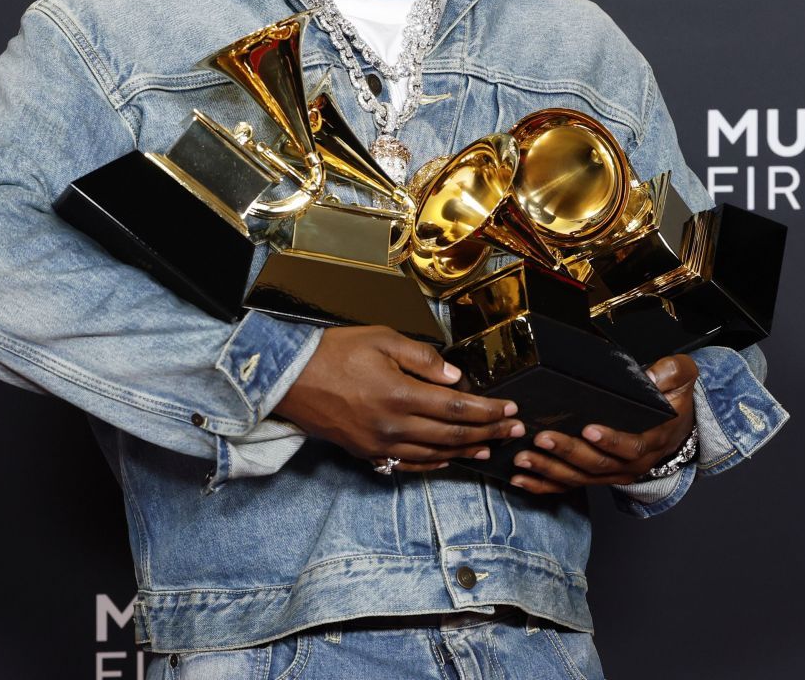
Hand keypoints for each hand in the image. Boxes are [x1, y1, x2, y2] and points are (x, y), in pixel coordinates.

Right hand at [273, 326, 523, 471]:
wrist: (290, 379)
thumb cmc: (336, 351)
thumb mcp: (382, 340)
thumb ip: (423, 359)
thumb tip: (456, 378)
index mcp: (401, 395)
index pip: (457, 408)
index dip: (488, 412)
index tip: (511, 410)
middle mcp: (394, 426)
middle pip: (453, 436)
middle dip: (488, 433)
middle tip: (514, 431)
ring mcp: (380, 445)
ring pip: (434, 454)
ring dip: (466, 452)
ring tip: (490, 447)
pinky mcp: (367, 453)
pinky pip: (408, 464)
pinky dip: (434, 464)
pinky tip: (449, 459)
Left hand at [508, 353, 698, 493]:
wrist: (676, 429)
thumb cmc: (673, 403)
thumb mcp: (682, 379)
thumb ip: (672, 373)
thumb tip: (652, 376)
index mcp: (651, 441)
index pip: (631, 446)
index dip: (611, 441)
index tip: (589, 429)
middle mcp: (631, 464)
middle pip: (597, 464)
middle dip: (568, 452)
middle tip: (542, 439)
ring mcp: (613, 474)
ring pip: (580, 478)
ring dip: (550, 470)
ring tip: (524, 458)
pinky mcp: (597, 477)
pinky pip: (570, 486)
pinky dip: (544, 485)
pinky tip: (521, 479)